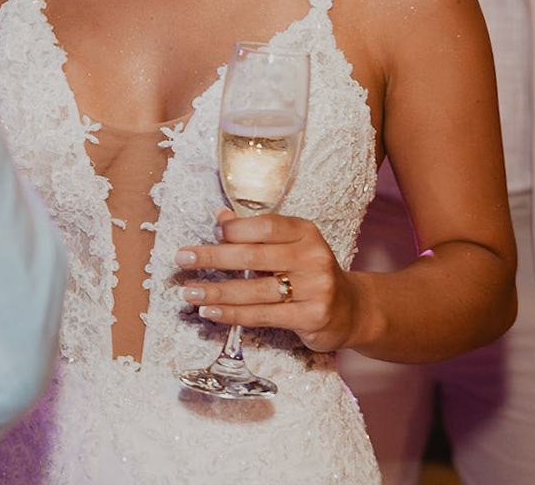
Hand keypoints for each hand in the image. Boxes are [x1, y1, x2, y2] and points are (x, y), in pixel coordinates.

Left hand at [174, 208, 359, 351]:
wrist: (352, 310)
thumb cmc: (311, 273)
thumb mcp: (290, 246)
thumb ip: (256, 233)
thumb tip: (220, 216)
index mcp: (306, 232)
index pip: (266, 226)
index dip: (236, 229)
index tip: (211, 233)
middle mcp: (313, 257)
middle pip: (254, 257)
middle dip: (213, 258)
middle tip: (182, 259)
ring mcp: (315, 289)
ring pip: (254, 290)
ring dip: (216, 291)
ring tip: (188, 292)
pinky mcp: (312, 317)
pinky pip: (262, 315)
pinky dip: (232, 314)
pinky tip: (210, 311)